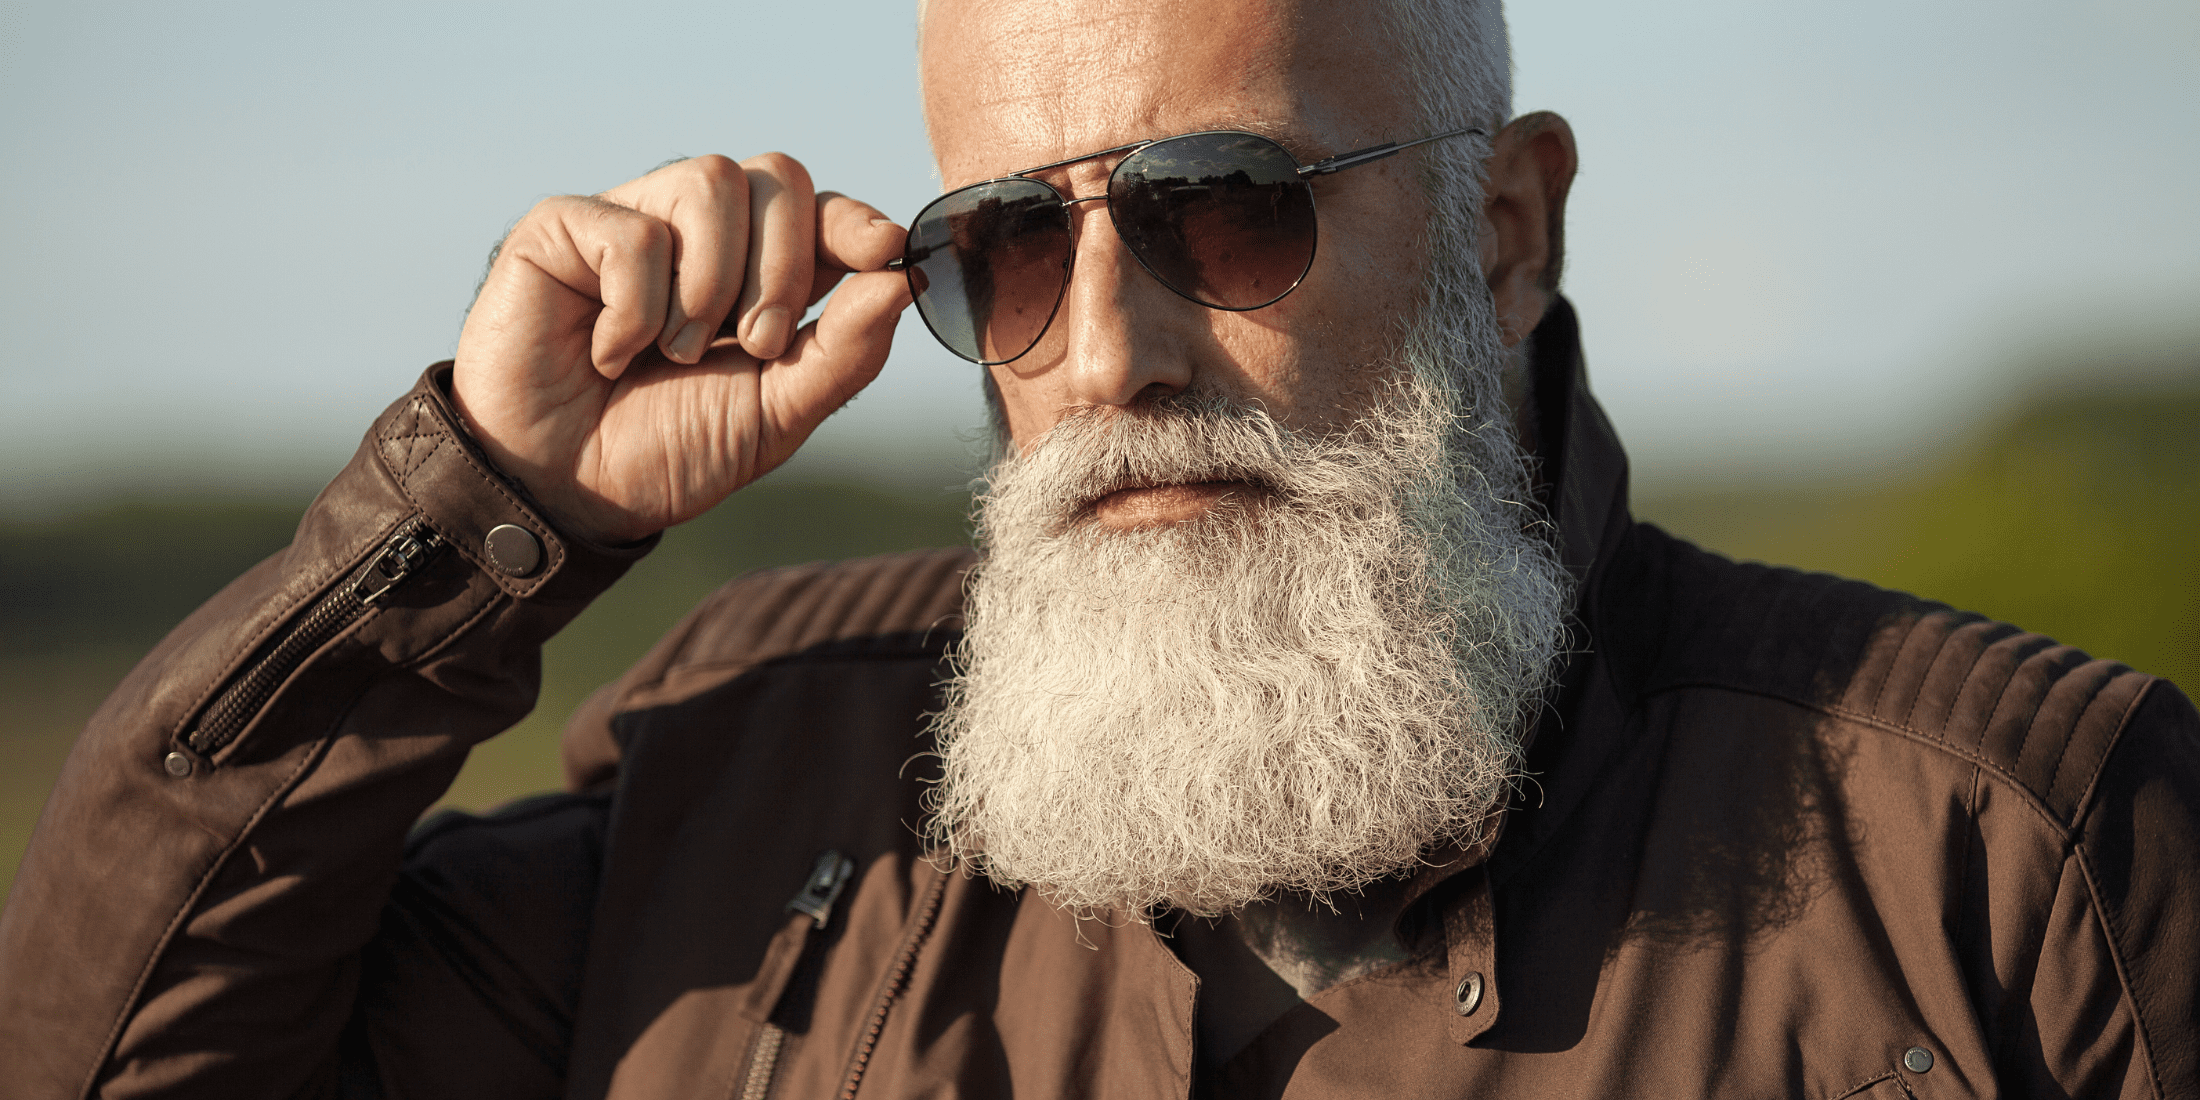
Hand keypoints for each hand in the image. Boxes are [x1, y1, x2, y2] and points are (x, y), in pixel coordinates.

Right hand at [451, 153, 910, 543]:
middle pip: (777, 176)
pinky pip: (634, 231)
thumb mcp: (775, 413)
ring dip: (708, 284)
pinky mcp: (563, 226)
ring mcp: (632, 220)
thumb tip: (902, 279)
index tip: (882, 247)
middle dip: (781, 266)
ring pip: (711, 181)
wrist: (563, 492)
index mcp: (758, 272)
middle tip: (753, 344)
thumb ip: (844, 351)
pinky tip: (607, 352)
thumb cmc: (666, 450)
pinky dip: (635, 307)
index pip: (821, 211)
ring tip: (675, 351)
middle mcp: (698, 233)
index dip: (854, 221)